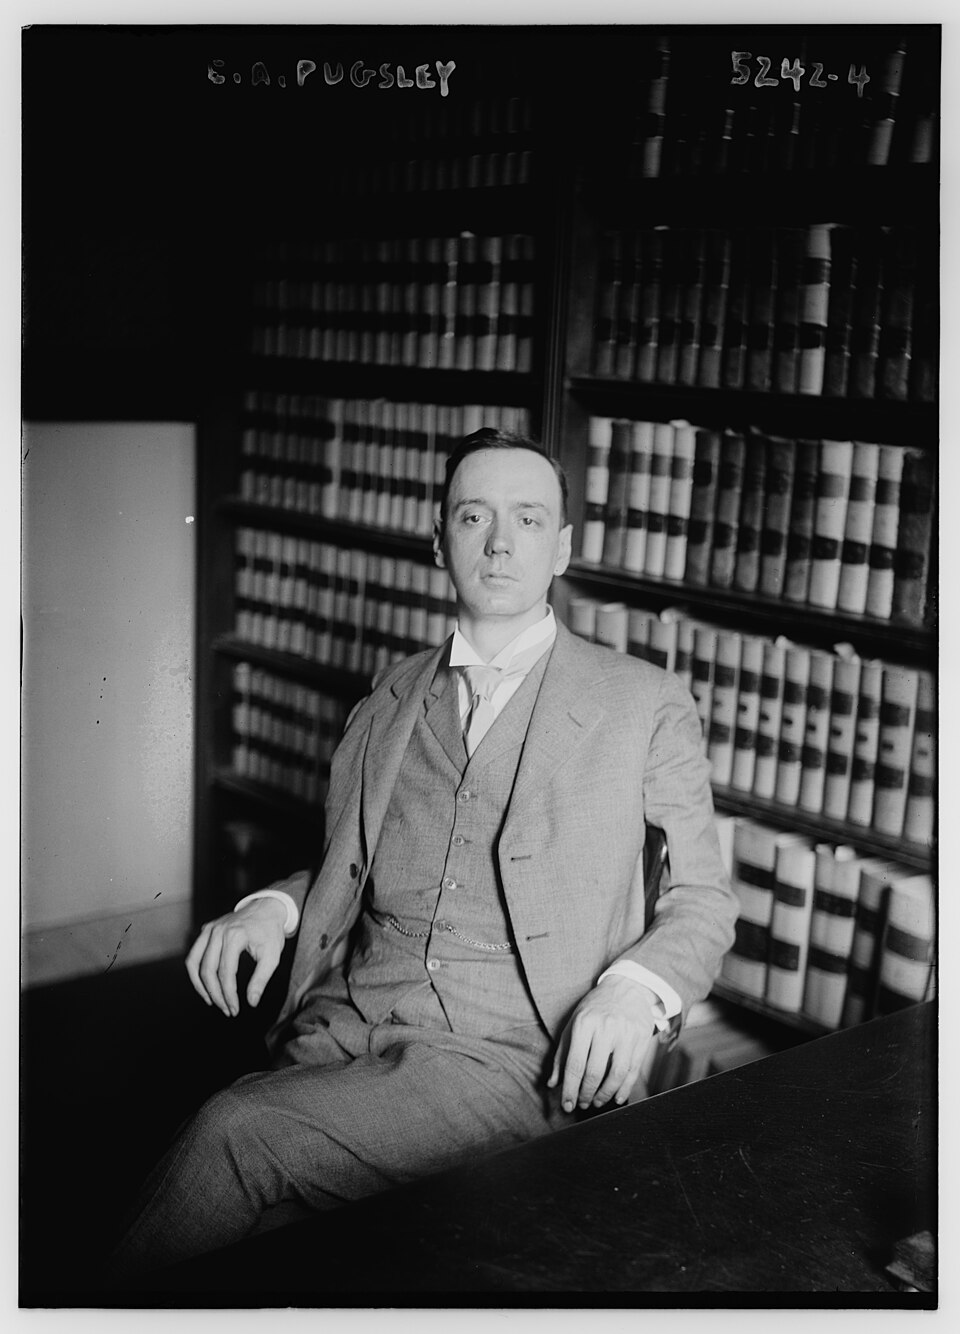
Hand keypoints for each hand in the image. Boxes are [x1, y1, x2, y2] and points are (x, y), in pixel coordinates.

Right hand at [185, 898, 286, 1016]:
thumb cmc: (270, 932)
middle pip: (208, 970)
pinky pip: (194, 954)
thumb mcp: (272, 955)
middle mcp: (218, 931)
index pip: (226, 972)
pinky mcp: (206, 930)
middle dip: (216, 994)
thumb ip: (261, 979)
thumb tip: (252, 1003)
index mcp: (235, 936)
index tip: (235, 1010)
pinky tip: (206, 986)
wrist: (266, 908)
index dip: (229, 995)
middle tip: (226, 1010)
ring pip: (193, 963)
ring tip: (212, 1001)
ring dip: (200, 986)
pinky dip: (196, 972)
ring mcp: (209, 929)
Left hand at [547, 975, 657, 1112]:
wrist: (627, 987)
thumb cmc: (596, 1008)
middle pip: (594, 1072)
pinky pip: (633, 1070)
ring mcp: (625, 1033)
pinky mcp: (642, 1038)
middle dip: (586, 1094)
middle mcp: (605, 1028)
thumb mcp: (574, 1022)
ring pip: (616, 1075)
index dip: (569, 1089)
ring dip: (605, 1094)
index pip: (575, 1064)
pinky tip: (617, 1098)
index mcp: (584, 1023)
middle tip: (582, 1104)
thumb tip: (553, 1083)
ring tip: (597, 1102)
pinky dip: (625, 1089)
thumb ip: (562, 1053)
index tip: (566, 1105)